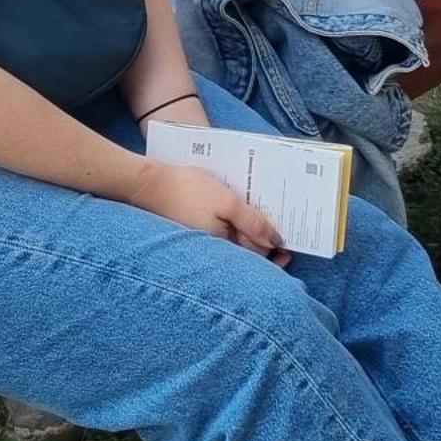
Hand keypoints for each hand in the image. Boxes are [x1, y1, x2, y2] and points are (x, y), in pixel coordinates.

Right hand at [129, 159, 288, 264]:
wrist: (150, 185)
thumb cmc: (190, 191)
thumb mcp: (227, 203)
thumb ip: (251, 223)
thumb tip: (275, 242)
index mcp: (224, 244)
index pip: (256, 255)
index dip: (275, 251)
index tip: (290, 248)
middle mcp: (214, 246)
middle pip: (246, 250)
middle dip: (265, 243)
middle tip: (283, 233)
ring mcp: (204, 237)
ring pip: (235, 240)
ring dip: (252, 233)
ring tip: (267, 219)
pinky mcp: (196, 226)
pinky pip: (222, 230)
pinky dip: (236, 225)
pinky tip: (242, 212)